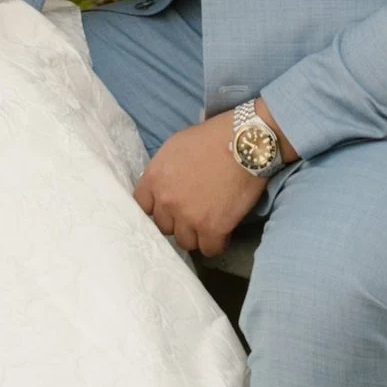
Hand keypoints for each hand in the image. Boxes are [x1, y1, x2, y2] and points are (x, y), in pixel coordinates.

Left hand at [135, 114, 277, 256]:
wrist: (244, 142)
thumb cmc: (211, 137)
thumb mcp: (175, 146)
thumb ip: (163, 170)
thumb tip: (162, 186)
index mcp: (154, 178)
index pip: (142, 207)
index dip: (157, 209)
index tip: (169, 208)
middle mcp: (167, 200)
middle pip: (164, 227)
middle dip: (177, 221)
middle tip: (194, 213)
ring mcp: (189, 216)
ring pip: (185, 241)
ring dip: (196, 234)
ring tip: (209, 223)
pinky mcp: (213, 228)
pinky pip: (209, 249)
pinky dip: (216, 243)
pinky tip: (223, 232)